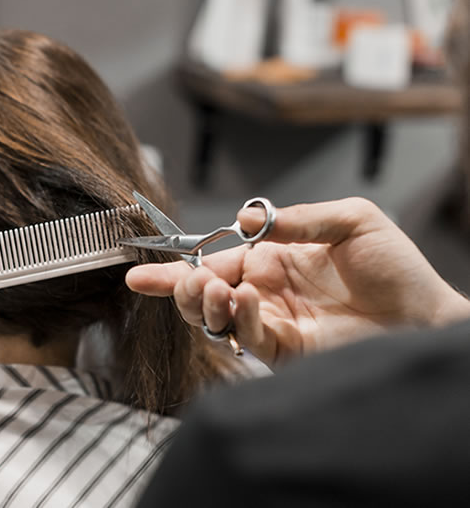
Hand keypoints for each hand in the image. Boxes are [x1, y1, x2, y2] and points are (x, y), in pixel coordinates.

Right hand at [127, 198, 469, 367]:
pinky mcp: (284, 350)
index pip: (215, 261)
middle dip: (184, 289)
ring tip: (215, 290)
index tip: (141, 272)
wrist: (427, 318)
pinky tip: (245, 301)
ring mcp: (272, 322)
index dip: (176, 267)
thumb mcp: (351, 221)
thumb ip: (296, 219)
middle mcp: (265, 292)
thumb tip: (243, 219)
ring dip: (204, 305)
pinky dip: (236, 320)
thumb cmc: (397, 267)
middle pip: (204, 294)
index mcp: (273, 259)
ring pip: (215, 320)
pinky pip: (246, 338)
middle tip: (189, 282)